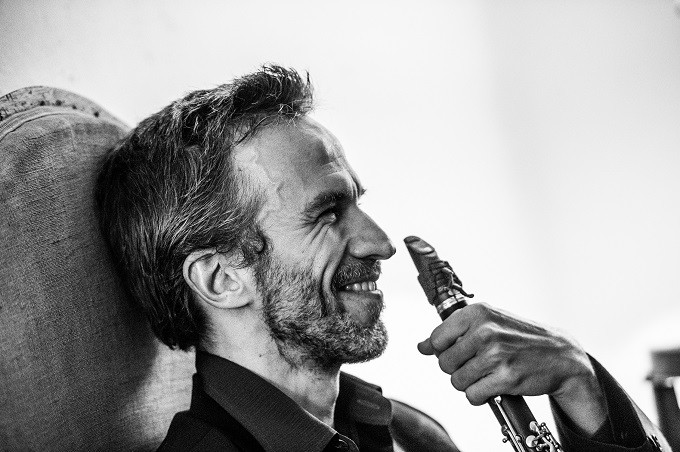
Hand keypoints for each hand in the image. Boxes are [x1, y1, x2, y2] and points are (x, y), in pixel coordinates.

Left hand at [418, 302, 607, 435]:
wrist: (561, 356)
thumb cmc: (520, 338)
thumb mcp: (488, 323)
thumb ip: (453, 332)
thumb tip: (421, 346)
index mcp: (477, 312)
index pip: (437, 338)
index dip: (444, 350)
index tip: (460, 351)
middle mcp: (485, 330)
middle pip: (444, 363)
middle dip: (457, 369)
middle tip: (478, 365)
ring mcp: (495, 354)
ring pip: (456, 381)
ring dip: (469, 384)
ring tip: (487, 374)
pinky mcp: (505, 377)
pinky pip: (472, 395)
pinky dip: (480, 396)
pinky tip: (493, 386)